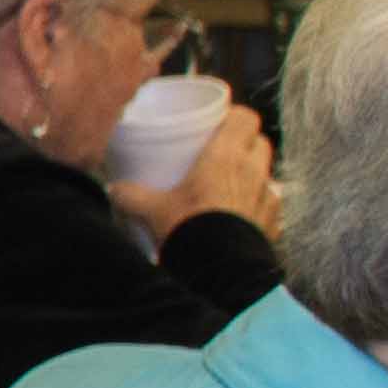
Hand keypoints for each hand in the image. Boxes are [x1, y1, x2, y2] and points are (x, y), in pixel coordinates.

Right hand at [123, 97, 278, 240]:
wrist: (217, 271)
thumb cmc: (189, 231)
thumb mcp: (151, 210)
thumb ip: (130, 195)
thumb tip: (114, 189)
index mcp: (225, 157)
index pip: (246, 118)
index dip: (235, 117)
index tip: (219, 122)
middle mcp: (253, 171)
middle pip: (261, 141)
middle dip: (245, 143)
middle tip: (221, 152)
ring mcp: (268, 197)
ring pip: (267, 172)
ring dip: (253, 174)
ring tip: (231, 185)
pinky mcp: (273, 221)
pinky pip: (270, 204)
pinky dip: (258, 204)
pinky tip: (241, 214)